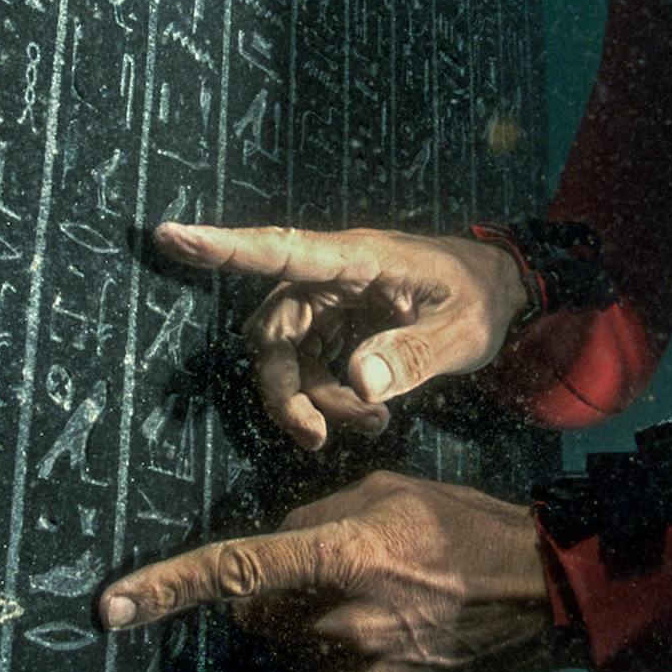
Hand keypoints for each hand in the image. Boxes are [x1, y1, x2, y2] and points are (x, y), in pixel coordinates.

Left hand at [98, 470, 568, 671]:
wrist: (551, 596)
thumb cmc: (469, 528)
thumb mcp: (387, 492)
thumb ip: (315, 517)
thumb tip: (271, 542)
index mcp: (340, 556)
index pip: (232, 573)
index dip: (164, 589)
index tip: (108, 608)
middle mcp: (342, 624)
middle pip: (258, 622)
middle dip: (271, 599)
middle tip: (331, 573)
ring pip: (298, 656)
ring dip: (317, 632)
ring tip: (387, 606)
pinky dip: (355, 665)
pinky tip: (406, 639)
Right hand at [153, 222, 529, 448]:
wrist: (500, 292)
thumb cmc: (481, 298)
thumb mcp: (463, 330)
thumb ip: (414, 355)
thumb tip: (359, 384)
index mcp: (358, 259)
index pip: (282, 250)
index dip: (225, 247)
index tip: (172, 235)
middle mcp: (330, 277)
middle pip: (273, 334)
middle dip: (288, 391)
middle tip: (321, 436)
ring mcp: (329, 303)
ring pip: (286, 359)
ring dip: (314, 401)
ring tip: (375, 420)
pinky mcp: (335, 328)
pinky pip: (308, 369)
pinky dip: (328, 399)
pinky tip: (374, 413)